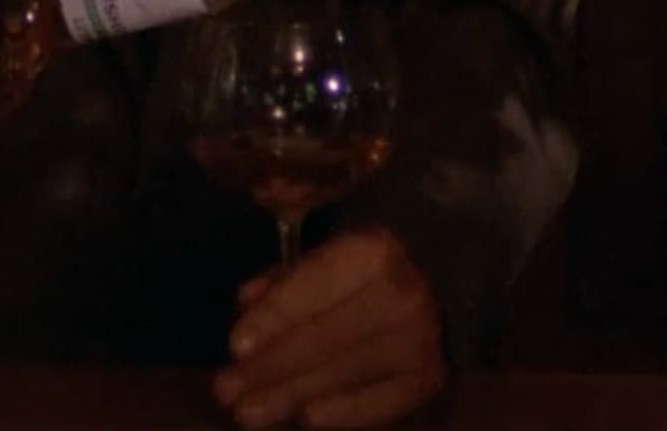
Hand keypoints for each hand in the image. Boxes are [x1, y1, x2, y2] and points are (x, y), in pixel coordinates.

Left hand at [213, 228, 446, 428]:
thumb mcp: (325, 256)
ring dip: (292, 396)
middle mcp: (402, 294)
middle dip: (269, 368)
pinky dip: (344, 413)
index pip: (311, 289)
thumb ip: (285, 281)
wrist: (441, 283)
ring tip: (248, 413)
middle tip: (225, 391)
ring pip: (346, 372)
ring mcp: (420, 340)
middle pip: (324, 338)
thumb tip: (245, 305)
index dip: (272, 319)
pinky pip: (381, 403)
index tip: (234, 347)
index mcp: (371, 251)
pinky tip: (307, 419)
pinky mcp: (429, 377)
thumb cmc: (362, 269)